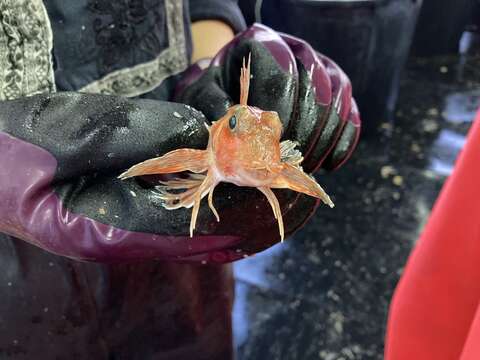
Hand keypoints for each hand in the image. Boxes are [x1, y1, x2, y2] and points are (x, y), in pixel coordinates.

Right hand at [0, 26, 359, 263]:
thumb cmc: (5, 155)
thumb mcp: (57, 135)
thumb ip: (125, 133)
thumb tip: (192, 130)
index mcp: (105, 232)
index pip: (190, 225)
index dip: (235, 199)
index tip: (272, 174)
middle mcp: (125, 238)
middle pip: (202, 233)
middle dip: (247, 205)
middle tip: (290, 178)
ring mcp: (128, 229)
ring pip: (198, 226)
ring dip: (237, 201)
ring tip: (279, 178)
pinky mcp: (129, 213)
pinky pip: (185, 212)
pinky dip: (216, 194)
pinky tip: (240, 177)